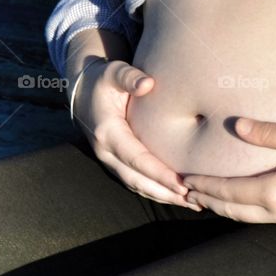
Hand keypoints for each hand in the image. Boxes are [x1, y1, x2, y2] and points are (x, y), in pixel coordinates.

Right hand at [71, 59, 198, 208]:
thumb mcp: (114, 72)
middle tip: (194, 200)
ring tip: (191, 203)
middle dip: (165, 193)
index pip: (136, 159)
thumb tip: (147, 84)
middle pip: (137, 180)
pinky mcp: (115, 161)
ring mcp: (109, 159)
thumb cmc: (103, 79)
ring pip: (136, 185)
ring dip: (162, 196)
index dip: (159, 174)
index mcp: (108, 132)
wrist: (82, 90)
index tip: (182, 184)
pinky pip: (135, 181)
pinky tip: (174, 196)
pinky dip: (154, 190)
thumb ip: (129, 77)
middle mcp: (106, 152)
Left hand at [180, 117, 275, 225]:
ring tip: (213, 202)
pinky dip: (248, 214)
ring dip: (228, 210)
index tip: (185, 181)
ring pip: (249, 220)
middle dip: (210, 202)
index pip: (228, 191)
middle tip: (189, 195)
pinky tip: (251, 207)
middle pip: (233, 211)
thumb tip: (237, 126)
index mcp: (274, 192)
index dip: (204, 186)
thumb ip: (270, 132)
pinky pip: (267, 221)